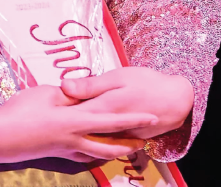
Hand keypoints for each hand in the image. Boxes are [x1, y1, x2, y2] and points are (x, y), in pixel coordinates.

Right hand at [0, 85, 157, 163]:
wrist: (0, 136)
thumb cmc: (21, 111)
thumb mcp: (45, 94)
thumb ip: (67, 95)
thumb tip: (79, 95)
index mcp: (76, 121)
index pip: (112, 120)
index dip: (133, 118)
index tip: (153, 117)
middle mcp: (76, 139)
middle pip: (110, 144)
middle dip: (129, 143)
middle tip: (144, 141)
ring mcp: (66, 149)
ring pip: (98, 153)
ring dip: (113, 150)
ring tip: (124, 147)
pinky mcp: (56, 154)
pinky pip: (82, 155)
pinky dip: (93, 153)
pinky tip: (92, 150)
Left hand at [61, 67, 193, 138]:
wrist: (177, 100)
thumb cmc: (146, 82)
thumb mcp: (118, 77)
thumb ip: (91, 85)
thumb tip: (63, 86)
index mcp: (103, 108)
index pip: (72, 111)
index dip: (56, 108)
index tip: (43, 103)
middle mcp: (108, 127)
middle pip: (79, 127)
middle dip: (64, 122)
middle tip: (50, 115)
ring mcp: (118, 136)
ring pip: (92, 137)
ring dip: (80, 131)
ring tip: (65, 124)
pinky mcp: (127, 140)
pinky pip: (106, 141)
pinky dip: (96, 137)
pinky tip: (87, 131)